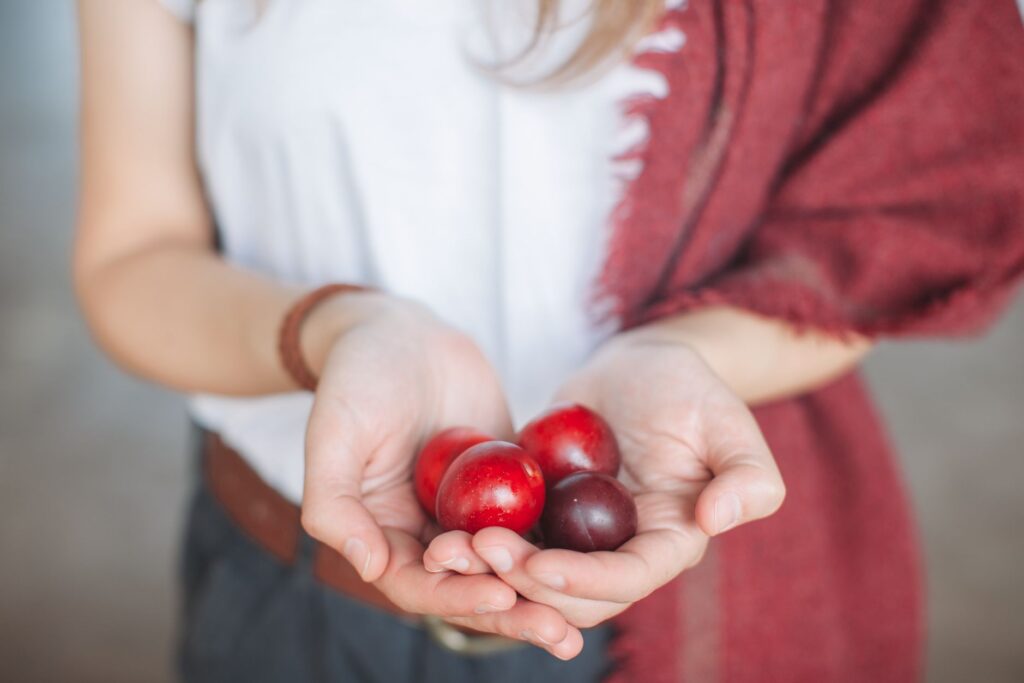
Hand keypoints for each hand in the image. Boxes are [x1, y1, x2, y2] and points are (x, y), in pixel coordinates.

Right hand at [300, 294, 583, 657]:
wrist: (401, 332)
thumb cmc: (357, 378)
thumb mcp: (334, 433)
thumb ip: (335, 503)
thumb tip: (368, 568)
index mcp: (382, 533)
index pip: (419, 584)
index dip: (457, 596)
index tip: (501, 596)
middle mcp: (427, 533)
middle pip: (471, 588)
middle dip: (513, 613)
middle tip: (559, 633)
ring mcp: (470, 512)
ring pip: (508, 565)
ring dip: (542, 594)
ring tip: (582, 621)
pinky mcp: (506, 487)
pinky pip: (535, 520)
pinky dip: (561, 545)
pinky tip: (601, 561)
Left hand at [425, 328, 784, 627]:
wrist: (639, 366)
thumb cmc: (689, 389)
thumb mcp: (729, 423)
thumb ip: (748, 477)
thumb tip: (718, 520)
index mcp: (668, 542)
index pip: (629, 579)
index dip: (585, 582)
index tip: (540, 567)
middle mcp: (620, 551)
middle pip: (572, 593)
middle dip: (524, 582)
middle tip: (479, 549)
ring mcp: (577, 536)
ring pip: (532, 575)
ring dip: (492, 571)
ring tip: (452, 546)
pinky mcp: (542, 514)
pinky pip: (508, 538)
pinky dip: (477, 542)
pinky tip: (444, 528)